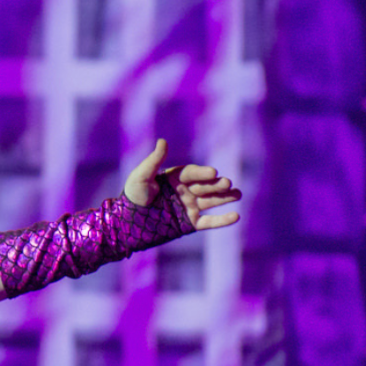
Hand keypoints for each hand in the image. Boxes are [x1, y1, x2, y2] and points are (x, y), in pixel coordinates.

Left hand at [123, 138, 240, 230]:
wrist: (127, 223)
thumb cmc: (132, 196)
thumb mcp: (141, 176)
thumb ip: (154, 161)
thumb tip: (163, 141)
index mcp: (175, 178)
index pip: (192, 173)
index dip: (202, 173)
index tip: (212, 172)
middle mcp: (185, 191)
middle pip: (205, 186)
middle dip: (217, 185)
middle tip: (227, 183)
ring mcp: (189, 207)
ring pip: (211, 202)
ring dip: (225, 198)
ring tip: (238, 194)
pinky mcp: (190, 224)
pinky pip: (209, 222)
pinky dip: (222, 220)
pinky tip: (236, 216)